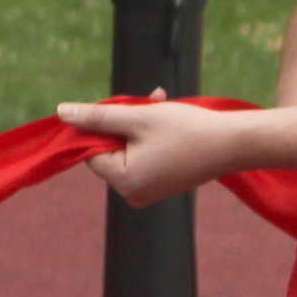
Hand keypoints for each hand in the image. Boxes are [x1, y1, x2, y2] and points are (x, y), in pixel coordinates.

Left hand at [55, 95, 234, 206]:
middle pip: (109, 149)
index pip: (91, 150)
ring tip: (160, 104)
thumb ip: (97, 116)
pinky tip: (166, 114)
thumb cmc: (187, 129)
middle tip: (148, 102)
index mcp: (123, 181)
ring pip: (127, 148)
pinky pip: (144, 155)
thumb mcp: (137, 117)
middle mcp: (132, 194)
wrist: (236, 143)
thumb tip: (60, 113)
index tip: (125, 108)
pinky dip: (150, 135)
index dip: (101, 125)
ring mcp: (148, 192)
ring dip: (138, 124)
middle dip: (123, 122)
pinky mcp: (162, 184)